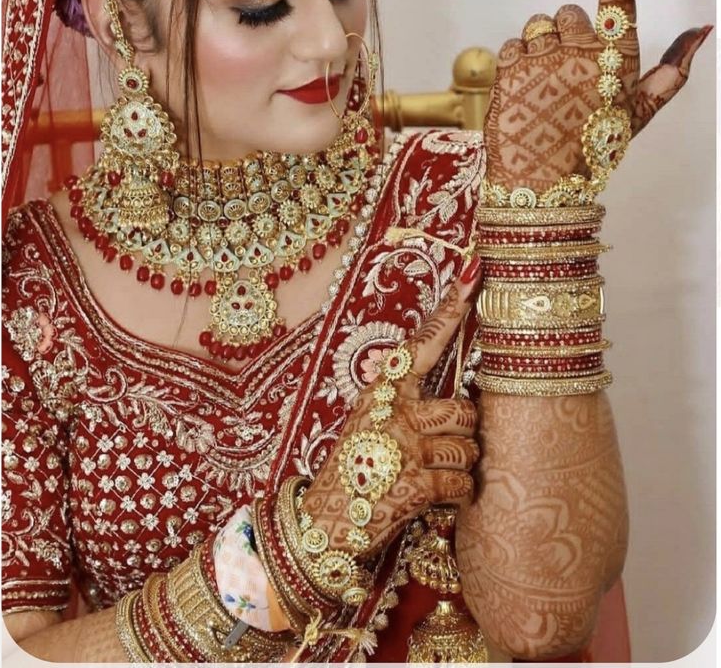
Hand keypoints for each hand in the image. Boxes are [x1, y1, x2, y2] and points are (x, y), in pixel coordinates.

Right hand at [303, 259, 483, 559]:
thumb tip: (458, 399)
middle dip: (463, 433)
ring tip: (431, 477)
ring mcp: (404, 447)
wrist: (323, 523)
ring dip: (459, 468)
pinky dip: (455, 497)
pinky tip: (432, 499)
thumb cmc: (354, 469)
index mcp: (382, 392)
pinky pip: (461, 484)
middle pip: (464, 408)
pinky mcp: (414, 485)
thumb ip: (405, 405)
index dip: (450, 311)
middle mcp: (394, 412)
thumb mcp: (368, 423)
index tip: (474, 275)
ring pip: (468, 448)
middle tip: (442, 448)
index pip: (421, 345)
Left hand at [483, 0, 712, 193]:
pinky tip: (527, 92)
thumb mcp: (640, 114)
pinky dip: (518, 62)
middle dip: (569, 37)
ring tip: (547, 89)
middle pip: (569, 13)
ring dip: (541, 49)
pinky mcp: (510, 69)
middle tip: (570, 79)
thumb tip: (704, 30)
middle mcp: (582, 50)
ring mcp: (542, 58)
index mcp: (619, 57)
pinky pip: (513, 43)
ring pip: (537, 26)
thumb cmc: (595, 151)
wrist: (542, 188)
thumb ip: (673, 70)